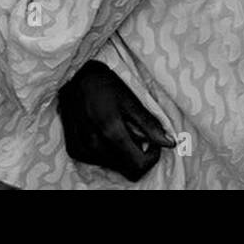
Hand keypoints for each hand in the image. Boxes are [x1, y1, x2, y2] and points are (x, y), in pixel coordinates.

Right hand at [57, 60, 175, 181]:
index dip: (151, 157)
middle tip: (136, 133)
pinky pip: (97, 161)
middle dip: (136, 154)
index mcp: (111, 131)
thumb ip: (149, 124)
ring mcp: (82, 149)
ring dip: (121, 153)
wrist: (74, 75)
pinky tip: (104, 133)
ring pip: (112, 166)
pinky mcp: (73, 149)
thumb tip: (170, 143)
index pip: (138, 166)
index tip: (152, 142)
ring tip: (119, 129)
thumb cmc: (105, 82)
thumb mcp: (130, 99)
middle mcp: (94, 144)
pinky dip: (105, 152)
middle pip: (126, 168)